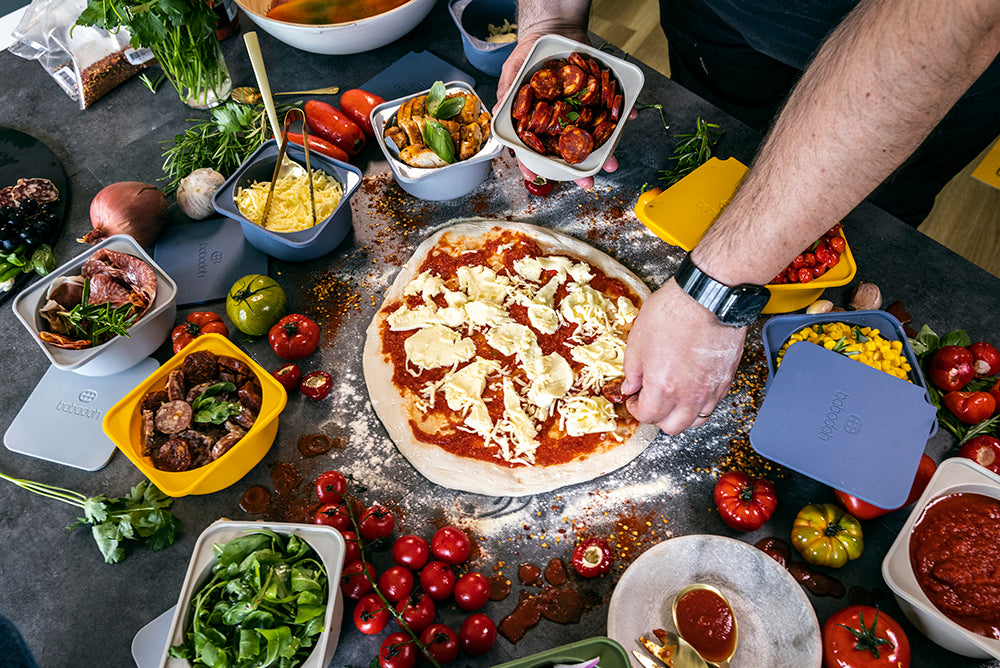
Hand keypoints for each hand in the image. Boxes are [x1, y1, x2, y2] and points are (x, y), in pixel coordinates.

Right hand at [494, 30, 635, 188]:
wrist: (552, 28)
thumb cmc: (527, 54)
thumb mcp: (512, 71)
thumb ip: (508, 92)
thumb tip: (499, 109)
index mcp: (534, 121)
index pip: (532, 149)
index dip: (533, 166)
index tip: (536, 178)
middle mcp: (557, 121)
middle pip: (566, 152)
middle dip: (578, 171)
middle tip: (587, 184)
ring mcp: (576, 112)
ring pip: (590, 137)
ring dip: (604, 153)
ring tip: (613, 164)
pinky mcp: (593, 98)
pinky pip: (607, 110)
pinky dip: (620, 117)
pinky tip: (629, 119)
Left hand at [621, 279, 745, 433]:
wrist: (709, 296)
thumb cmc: (674, 312)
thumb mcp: (638, 341)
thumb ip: (632, 370)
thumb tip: (630, 386)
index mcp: (664, 388)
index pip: (648, 416)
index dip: (636, 409)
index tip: (634, 400)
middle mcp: (690, 395)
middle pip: (673, 427)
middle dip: (658, 417)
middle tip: (651, 401)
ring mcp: (711, 389)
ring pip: (697, 420)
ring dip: (681, 414)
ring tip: (672, 398)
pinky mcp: (726, 379)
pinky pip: (713, 404)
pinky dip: (700, 404)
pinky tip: (691, 388)